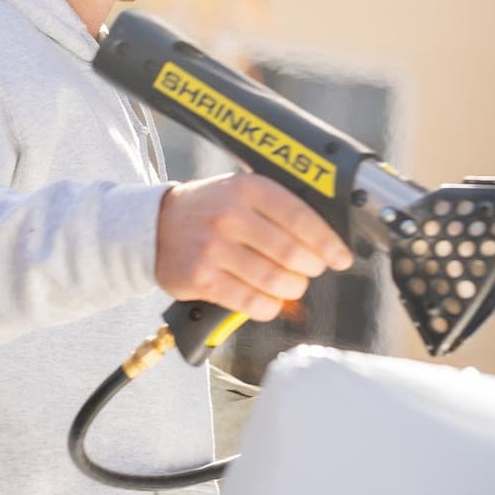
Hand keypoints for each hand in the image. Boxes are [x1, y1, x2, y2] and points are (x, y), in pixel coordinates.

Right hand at [155, 172, 353, 320]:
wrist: (154, 226)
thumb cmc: (208, 211)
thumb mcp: (240, 193)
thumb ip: (278, 210)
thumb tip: (324, 242)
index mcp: (246, 188)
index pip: (300, 217)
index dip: (327, 242)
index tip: (340, 258)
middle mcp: (229, 215)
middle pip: (291, 253)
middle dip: (310, 269)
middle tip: (308, 272)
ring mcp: (213, 248)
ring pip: (274, 281)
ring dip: (290, 289)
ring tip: (288, 286)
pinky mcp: (201, 278)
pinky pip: (251, 302)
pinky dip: (268, 306)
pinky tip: (268, 300)